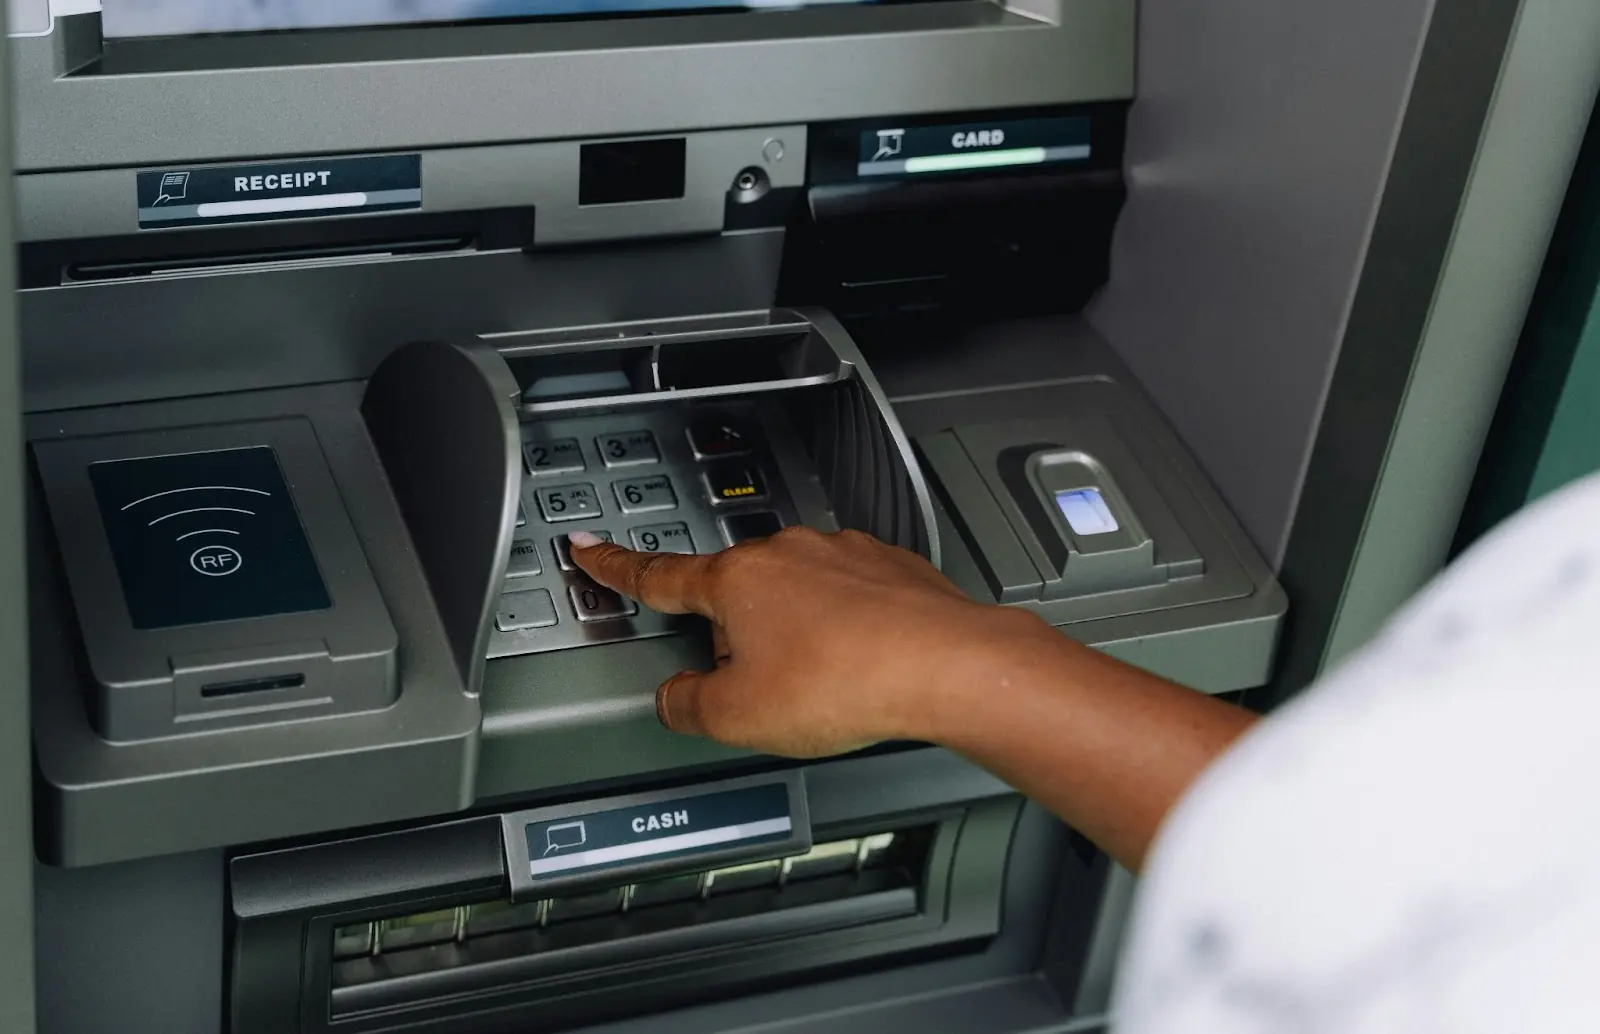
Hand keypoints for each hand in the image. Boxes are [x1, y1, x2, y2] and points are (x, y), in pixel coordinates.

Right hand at [569, 526, 1048, 757]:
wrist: (948, 666)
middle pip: (738, 596)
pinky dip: (849, 631)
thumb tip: (677, 698)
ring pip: (798, 597)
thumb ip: (689, 706)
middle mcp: (787, 553)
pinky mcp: (892, 569)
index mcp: (736, 580)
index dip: (618, 568)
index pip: (659, 575)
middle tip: (763, 687)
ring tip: (826, 686)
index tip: (592, 550)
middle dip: (739, 639)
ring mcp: (843, 554)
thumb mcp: (739, 717)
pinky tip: (863, 667)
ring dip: (799, 636)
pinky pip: (852, 600)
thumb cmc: (848, 681)